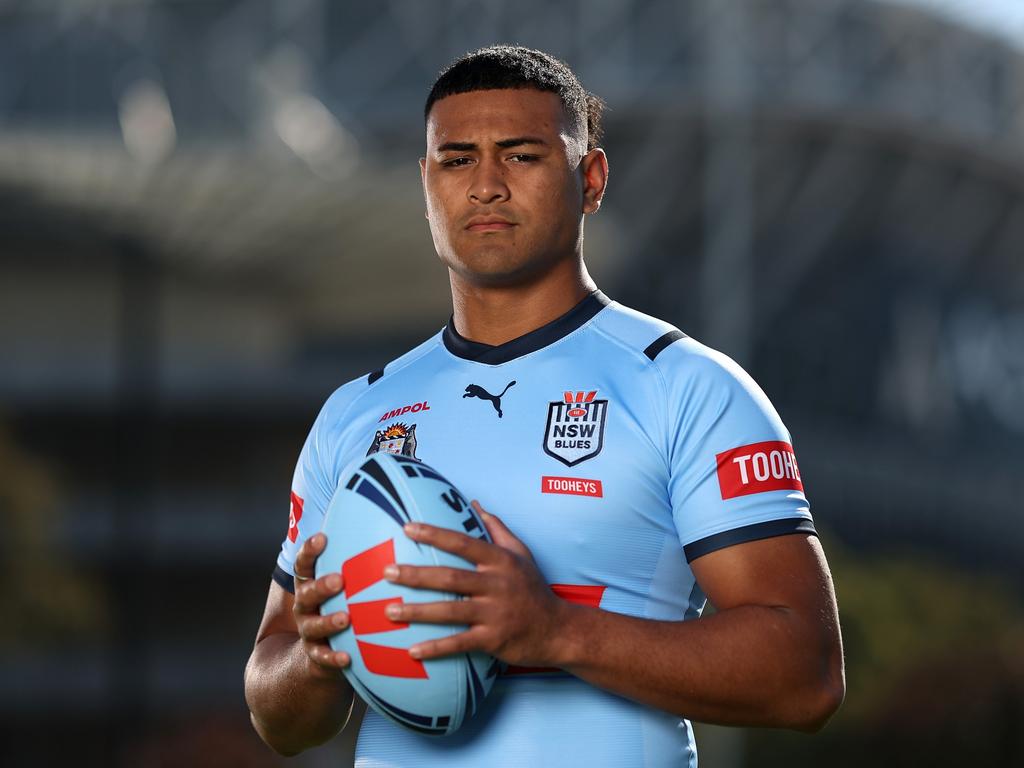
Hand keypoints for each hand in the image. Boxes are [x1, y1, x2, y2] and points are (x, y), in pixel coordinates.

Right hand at [292, 532, 351, 676]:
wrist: (317, 650)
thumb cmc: (341, 604)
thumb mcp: (344, 583)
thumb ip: (357, 561)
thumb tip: (389, 528)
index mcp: (310, 584)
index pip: (304, 564)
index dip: (310, 550)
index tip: (322, 537)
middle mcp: (305, 606)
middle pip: (307, 593)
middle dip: (322, 585)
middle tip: (339, 579)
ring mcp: (308, 631)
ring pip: (314, 625)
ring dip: (329, 621)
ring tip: (346, 618)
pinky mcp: (316, 655)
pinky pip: (322, 658)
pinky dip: (333, 658)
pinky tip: (346, 658)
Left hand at [382, 502, 570, 666]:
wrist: (558, 630)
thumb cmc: (533, 589)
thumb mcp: (521, 554)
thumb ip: (497, 528)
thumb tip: (474, 504)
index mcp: (500, 561)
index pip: (463, 542)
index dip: (435, 534)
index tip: (407, 528)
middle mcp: (497, 585)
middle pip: (450, 577)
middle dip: (416, 574)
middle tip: (386, 572)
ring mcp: (495, 614)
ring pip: (450, 611)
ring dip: (418, 611)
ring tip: (390, 611)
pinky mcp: (493, 640)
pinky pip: (459, 643)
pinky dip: (436, 648)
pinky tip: (413, 651)